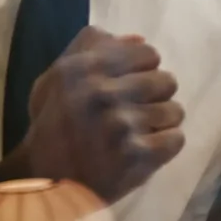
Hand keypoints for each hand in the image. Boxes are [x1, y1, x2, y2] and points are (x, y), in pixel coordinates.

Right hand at [0, 27, 183, 205]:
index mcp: (83, 69)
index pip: (149, 53)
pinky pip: (176, 139)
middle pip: (167, 81)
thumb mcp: (56, 80)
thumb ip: (93, 51)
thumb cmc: (52, 127)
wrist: (44, 181)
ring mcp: (123, 125)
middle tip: (133, 113)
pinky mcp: (138, 155)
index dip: (143, 70)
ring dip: (159, 123)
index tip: (129, 86)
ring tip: (136, 134)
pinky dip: (163, 147)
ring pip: (175, 111)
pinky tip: (141, 151)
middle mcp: (103, 93)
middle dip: (154, 97)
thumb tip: (139, 39)